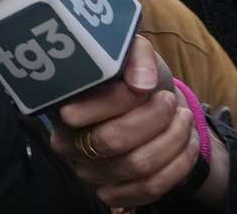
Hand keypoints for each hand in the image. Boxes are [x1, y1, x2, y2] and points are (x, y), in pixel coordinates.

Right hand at [51, 36, 200, 208]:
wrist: (143, 107)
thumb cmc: (130, 76)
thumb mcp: (130, 51)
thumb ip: (135, 56)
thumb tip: (141, 83)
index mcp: (57, 107)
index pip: (81, 112)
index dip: (121, 100)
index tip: (147, 86)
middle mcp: (65, 143)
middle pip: (112, 141)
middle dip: (153, 120)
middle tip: (170, 101)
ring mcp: (86, 171)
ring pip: (137, 166)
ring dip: (172, 141)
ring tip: (183, 119)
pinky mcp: (109, 192)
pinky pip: (149, 188)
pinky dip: (177, 165)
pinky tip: (185, 144)